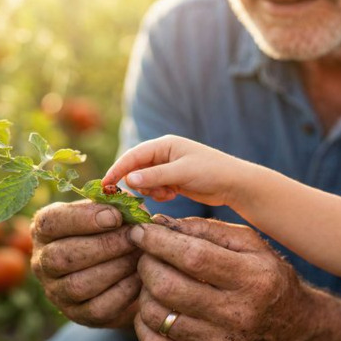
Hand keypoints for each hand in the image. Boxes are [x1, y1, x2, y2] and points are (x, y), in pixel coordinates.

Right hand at [31, 200, 141, 327]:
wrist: (117, 272)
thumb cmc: (110, 232)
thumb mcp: (108, 212)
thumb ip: (116, 203)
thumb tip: (130, 200)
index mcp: (44, 229)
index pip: (52, 222)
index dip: (83, 219)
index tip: (115, 216)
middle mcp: (42, 262)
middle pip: (63, 256)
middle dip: (104, 245)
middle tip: (135, 237)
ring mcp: (56, 292)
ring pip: (79, 284)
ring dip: (115, 268)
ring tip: (139, 255)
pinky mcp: (77, 314)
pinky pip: (98, 308)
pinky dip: (123, 292)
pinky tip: (140, 277)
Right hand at [102, 135, 255, 205]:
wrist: (234, 184)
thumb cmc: (211, 172)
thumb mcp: (181, 173)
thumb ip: (154, 177)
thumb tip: (128, 180)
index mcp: (164, 145)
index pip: (133, 156)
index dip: (117, 170)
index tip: (105, 185)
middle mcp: (163, 154)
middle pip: (136, 170)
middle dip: (138, 184)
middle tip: (145, 194)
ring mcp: (167, 168)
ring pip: (145, 182)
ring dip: (150, 191)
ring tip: (167, 193)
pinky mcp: (172, 180)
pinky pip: (155, 189)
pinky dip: (159, 194)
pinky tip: (172, 195)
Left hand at [127, 216, 313, 340]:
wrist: (290, 328)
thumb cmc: (264, 275)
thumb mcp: (249, 243)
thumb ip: (206, 228)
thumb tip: (159, 223)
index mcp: (252, 279)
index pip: (193, 257)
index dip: (158, 241)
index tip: (140, 231)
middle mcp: (237, 315)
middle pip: (168, 287)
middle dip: (147, 264)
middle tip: (147, 255)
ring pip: (156, 315)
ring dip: (144, 291)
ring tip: (154, 279)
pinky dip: (144, 321)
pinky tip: (156, 305)